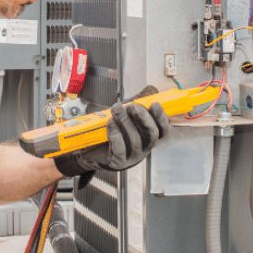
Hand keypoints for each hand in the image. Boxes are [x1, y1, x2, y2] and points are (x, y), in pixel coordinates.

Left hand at [53, 86, 170, 176]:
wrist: (89, 147)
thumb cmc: (111, 129)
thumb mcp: (126, 113)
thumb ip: (140, 101)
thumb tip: (152, 89)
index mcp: (148, 136)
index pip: (163, 130)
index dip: (162, 117)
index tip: (155, 104)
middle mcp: (144, 148)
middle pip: (152, 135)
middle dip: (143, 118)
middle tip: (132, 106)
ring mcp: (132, 157)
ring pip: (135, 140)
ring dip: (125, 122)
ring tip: (116, 110)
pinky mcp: (118, 162)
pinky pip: (120, 149)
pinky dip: (116, 134)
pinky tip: (110, 124)